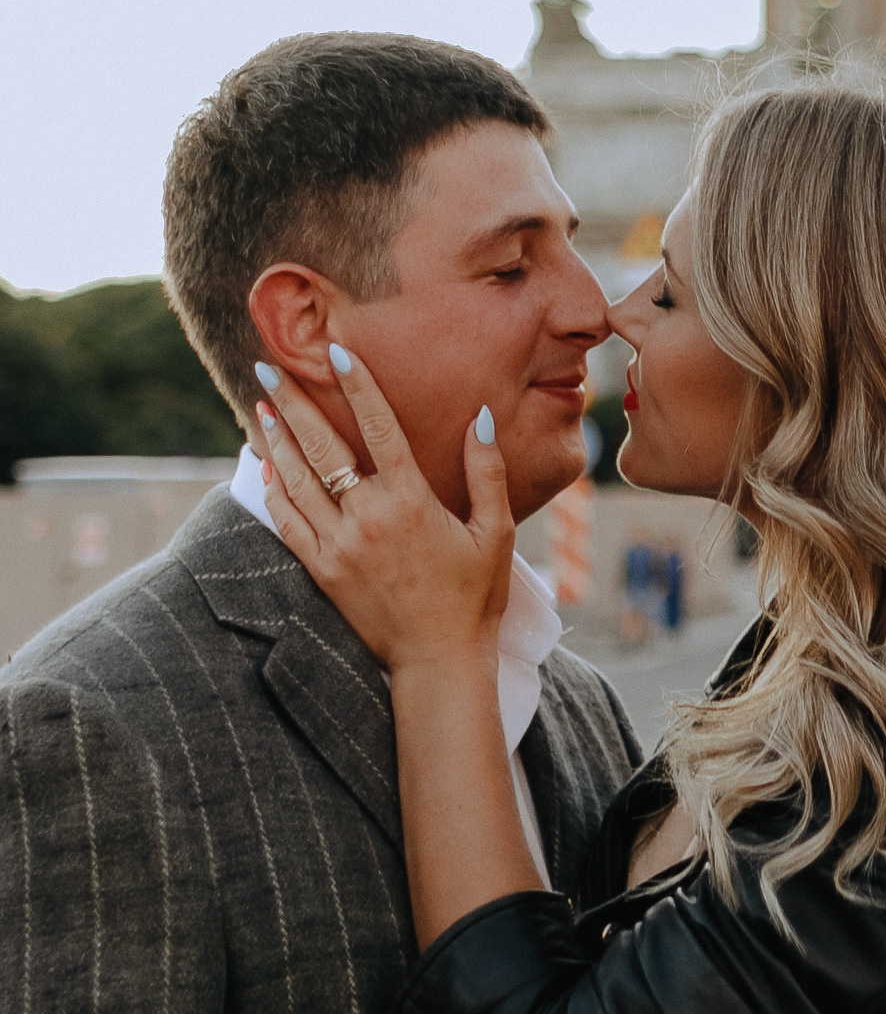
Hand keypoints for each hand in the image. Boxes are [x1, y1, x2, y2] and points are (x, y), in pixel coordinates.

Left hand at [255, 347, 514, 677]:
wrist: (439, 662)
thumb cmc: (475, 596)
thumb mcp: (496, 531)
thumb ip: (487, 472)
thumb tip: (481, 417)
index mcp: (412, 502)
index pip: (379, 427)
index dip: (357, 386)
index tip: (336, 352)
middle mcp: (369, 518)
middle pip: (323, 446)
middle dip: (294, 402)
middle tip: (267, 367)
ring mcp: (340, 546)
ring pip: (296, 481)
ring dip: (276, 439)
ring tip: (260, 405)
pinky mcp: (322, 572)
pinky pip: (288, 522)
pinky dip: (274, 490)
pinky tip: (266, 466)